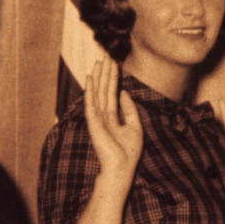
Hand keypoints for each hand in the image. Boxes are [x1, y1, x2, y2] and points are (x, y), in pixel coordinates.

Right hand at [83, 56, 143, 178]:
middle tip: (105, 56)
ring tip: (98, 61)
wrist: (122, 168)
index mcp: (112, 117)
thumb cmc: (128, 152)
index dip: (113, 79)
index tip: (114, 64)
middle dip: (105, 73)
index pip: (112, 94)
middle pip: (104, 90)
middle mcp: (102, 116)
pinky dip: (90, 90)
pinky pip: (91, 103)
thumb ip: (129, 109)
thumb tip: (124, 92)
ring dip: (98, 77)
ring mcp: (97, 119)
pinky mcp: (93, 123)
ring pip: (97, 93)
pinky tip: (90, 78)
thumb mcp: (134, 126)